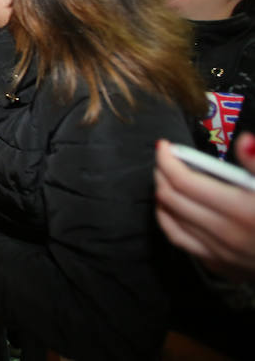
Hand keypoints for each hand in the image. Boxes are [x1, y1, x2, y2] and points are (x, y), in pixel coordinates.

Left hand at [155, 134, 254, 279]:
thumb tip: (246, 140)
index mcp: (240, 211)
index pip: (183, 181)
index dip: (168, 159)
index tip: (165, 146)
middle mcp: (225, 234)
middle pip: (171, 198)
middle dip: (162, 174)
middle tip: (166, 159)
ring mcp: (220, 253)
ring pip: (170, 220)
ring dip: (163, 196)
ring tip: (166, 178)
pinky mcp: (221, 266)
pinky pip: (180, 241)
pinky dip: (169, 221)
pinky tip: (172, 209)